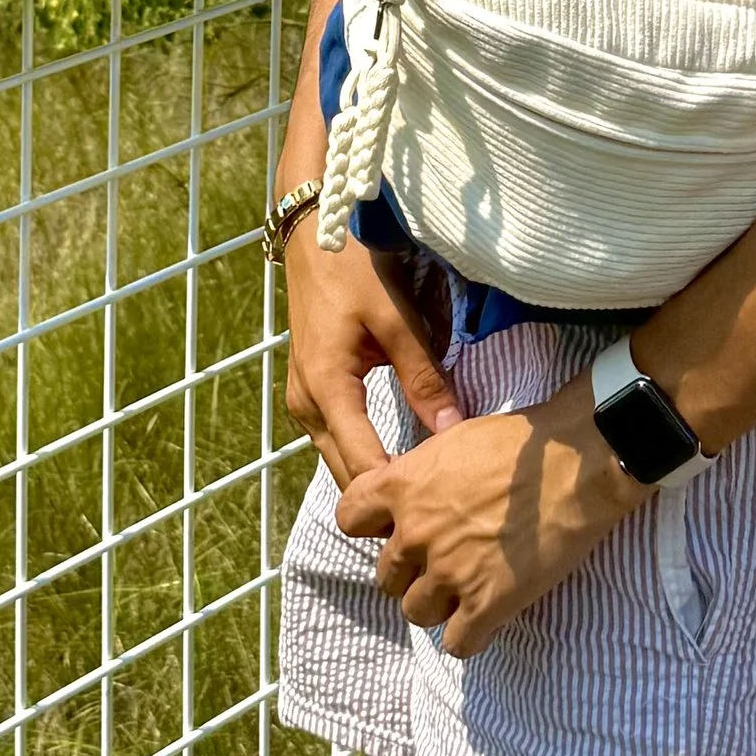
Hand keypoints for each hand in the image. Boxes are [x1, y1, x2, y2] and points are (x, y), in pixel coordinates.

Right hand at [283, 214, 460, 487]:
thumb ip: (424, 378)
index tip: (438, 511)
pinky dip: (360, 458)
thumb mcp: (396, 319)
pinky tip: (394, 464)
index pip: (363, 464)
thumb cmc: (354, 269)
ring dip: (371, 483)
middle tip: (435, 519)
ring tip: (419, 501)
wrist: (313, 235)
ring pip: (337, 461)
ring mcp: (302, 400)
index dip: (398, 494)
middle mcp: (306, 404)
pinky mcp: (308, 392)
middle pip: (345, 473)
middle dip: (383, 500)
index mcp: (327, 389)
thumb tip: (452, 431)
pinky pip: (334, 440)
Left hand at [334, 375, 647, 655]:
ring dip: (436, 605)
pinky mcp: (488, 603)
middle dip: (409, 572)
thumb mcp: (451, 440)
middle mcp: (415, 533)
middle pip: (385, 577)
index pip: (349, 519)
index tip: (395, 527)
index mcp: (401, 486)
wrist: (574, 463)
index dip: (371, 526)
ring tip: (462, 591)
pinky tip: (485, 617)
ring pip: (415, 612)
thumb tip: (406, 490)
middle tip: (440, 563)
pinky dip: (468, 635)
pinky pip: (457, 643)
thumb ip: (419, 473)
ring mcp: (449, 571)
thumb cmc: (519, 442)